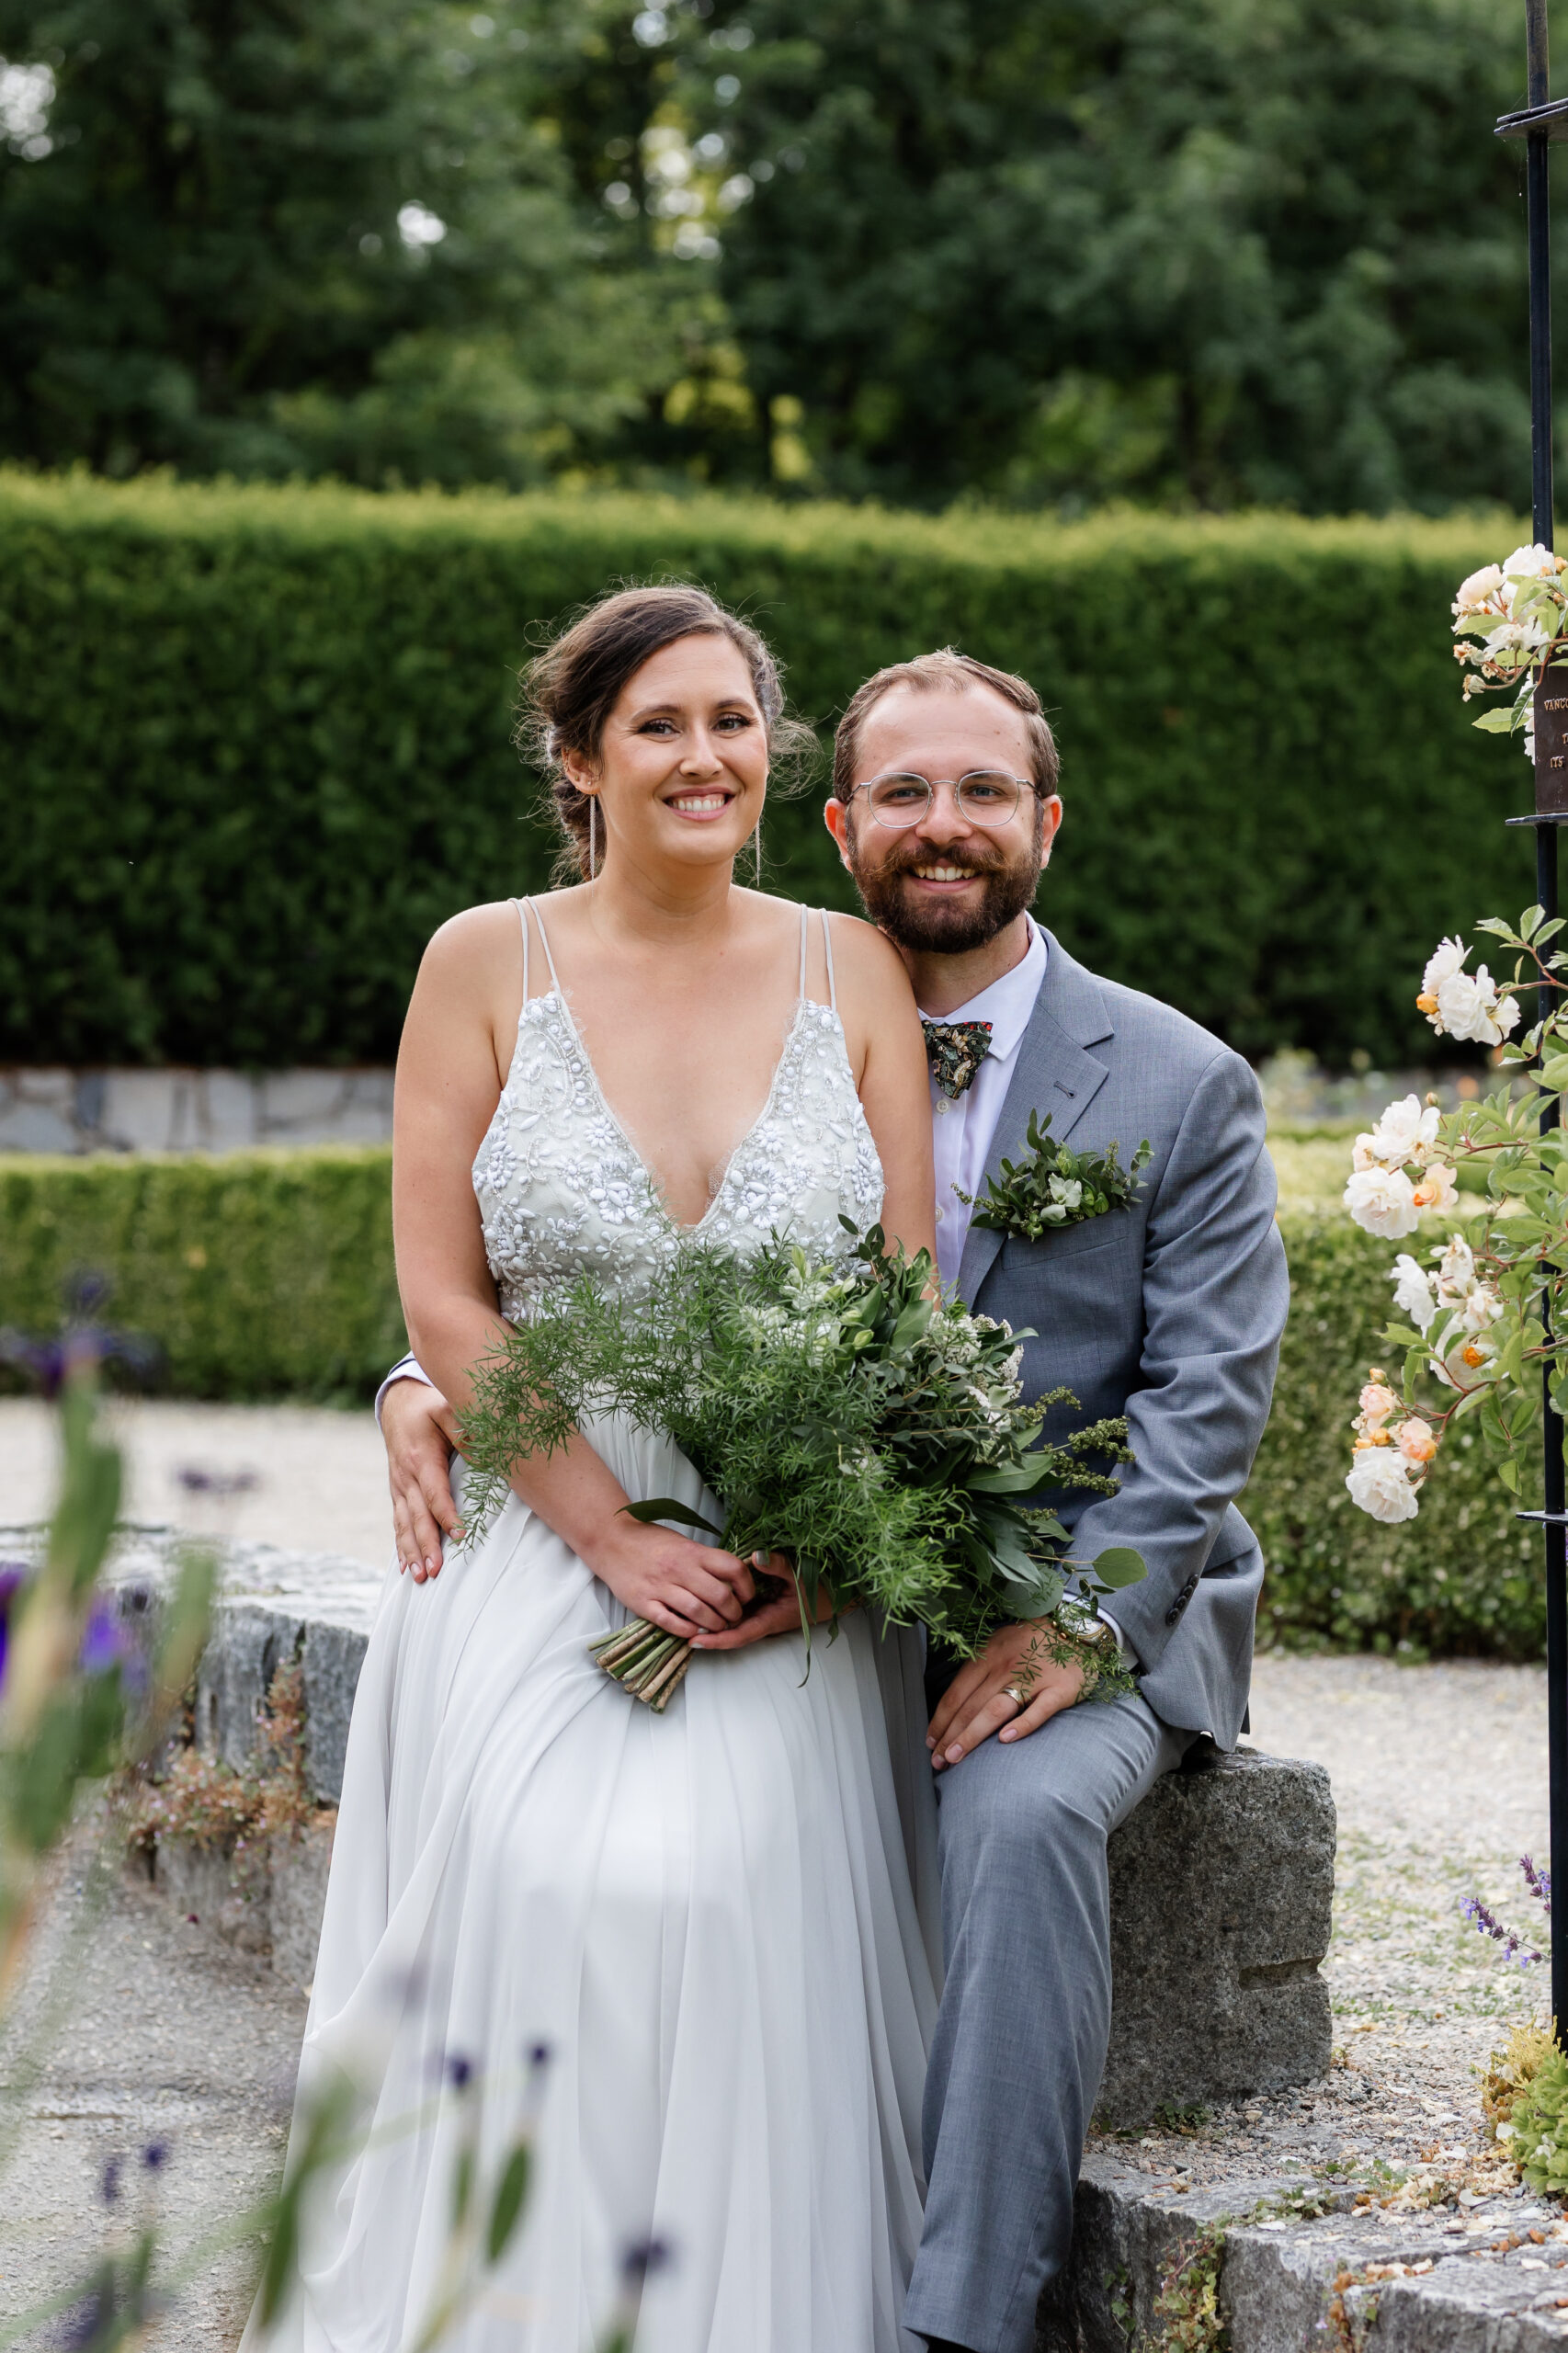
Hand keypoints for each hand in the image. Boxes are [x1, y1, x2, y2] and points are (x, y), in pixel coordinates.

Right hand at [384, 1380, 463, 1581]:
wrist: (398, 1405)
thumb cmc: (428, 1407)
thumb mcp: (446, 1408)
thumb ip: (464, 1429)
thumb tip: (485, 1454)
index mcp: (421, 1459)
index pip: (435, 1492)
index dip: (447, 1515)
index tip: (460, 1534)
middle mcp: (406, 1477)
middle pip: (418, 1517)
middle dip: (426, 1545)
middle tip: (435, 1571)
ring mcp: (399, 1488)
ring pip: (404, 1525)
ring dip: (412, 1552)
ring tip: (420, 1576)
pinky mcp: (398, 1493)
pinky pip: (398, 1523)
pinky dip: (401, 1546)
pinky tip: (406, 1567)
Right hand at [589, 1518, 758, 1640]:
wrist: (611, 1541)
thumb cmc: (650, 1542)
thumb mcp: (682, 1543)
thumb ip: (704, 1561)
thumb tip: (731, 1578)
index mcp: (693, 1552)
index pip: (733, 1568)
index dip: (747, 1586)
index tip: (747, 1596)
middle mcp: (680, 1569)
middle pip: (720, 1596)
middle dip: (733, 1613)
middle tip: (733, 1618)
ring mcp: (661, 1587)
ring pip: (698, 1612)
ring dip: (713, 1625)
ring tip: (716, 1627)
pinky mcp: (644, 1603)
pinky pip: (671, 1622)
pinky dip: (686, 1631)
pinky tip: (693, 1632)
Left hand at [690, 1558, 849, 1651]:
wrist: (834, 1596)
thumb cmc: (819, 1589)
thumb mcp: (800, 1575)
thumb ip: (778, 1565)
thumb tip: (756, 1556)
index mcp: (771, 1619)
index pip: (739, 1635)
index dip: (716, 1640)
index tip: (694, 1640)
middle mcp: (763, 1621)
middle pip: (730, 1633)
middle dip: (707, 1634)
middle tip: (679, 1630)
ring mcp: (761, 1615)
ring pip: (733, 1624)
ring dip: (712, 1623)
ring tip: (684, 1619)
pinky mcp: (761, 1607)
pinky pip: (738, 1612)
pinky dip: (722, 1610)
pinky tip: (705, 1603)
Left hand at [927, 1620, 1086, 1771]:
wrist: (1077, 1627)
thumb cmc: (1034, 1640)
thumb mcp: (1000, 1643)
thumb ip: (980, 1668)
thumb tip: (954, 1701)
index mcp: (988, 1656)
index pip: (956, 1693)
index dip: (940, 1719)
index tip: (930, 1740)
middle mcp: (1006, 1666)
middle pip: (971, 1706)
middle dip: (949, 1735)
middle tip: (937, 1759)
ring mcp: (1033, 1678)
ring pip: (995, 1710)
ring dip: (972, 1735)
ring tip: (956, 1756)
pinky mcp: (1060, 1689)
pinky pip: (1039, 1709)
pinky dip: (1022, 1725)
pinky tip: (1006, 1740)